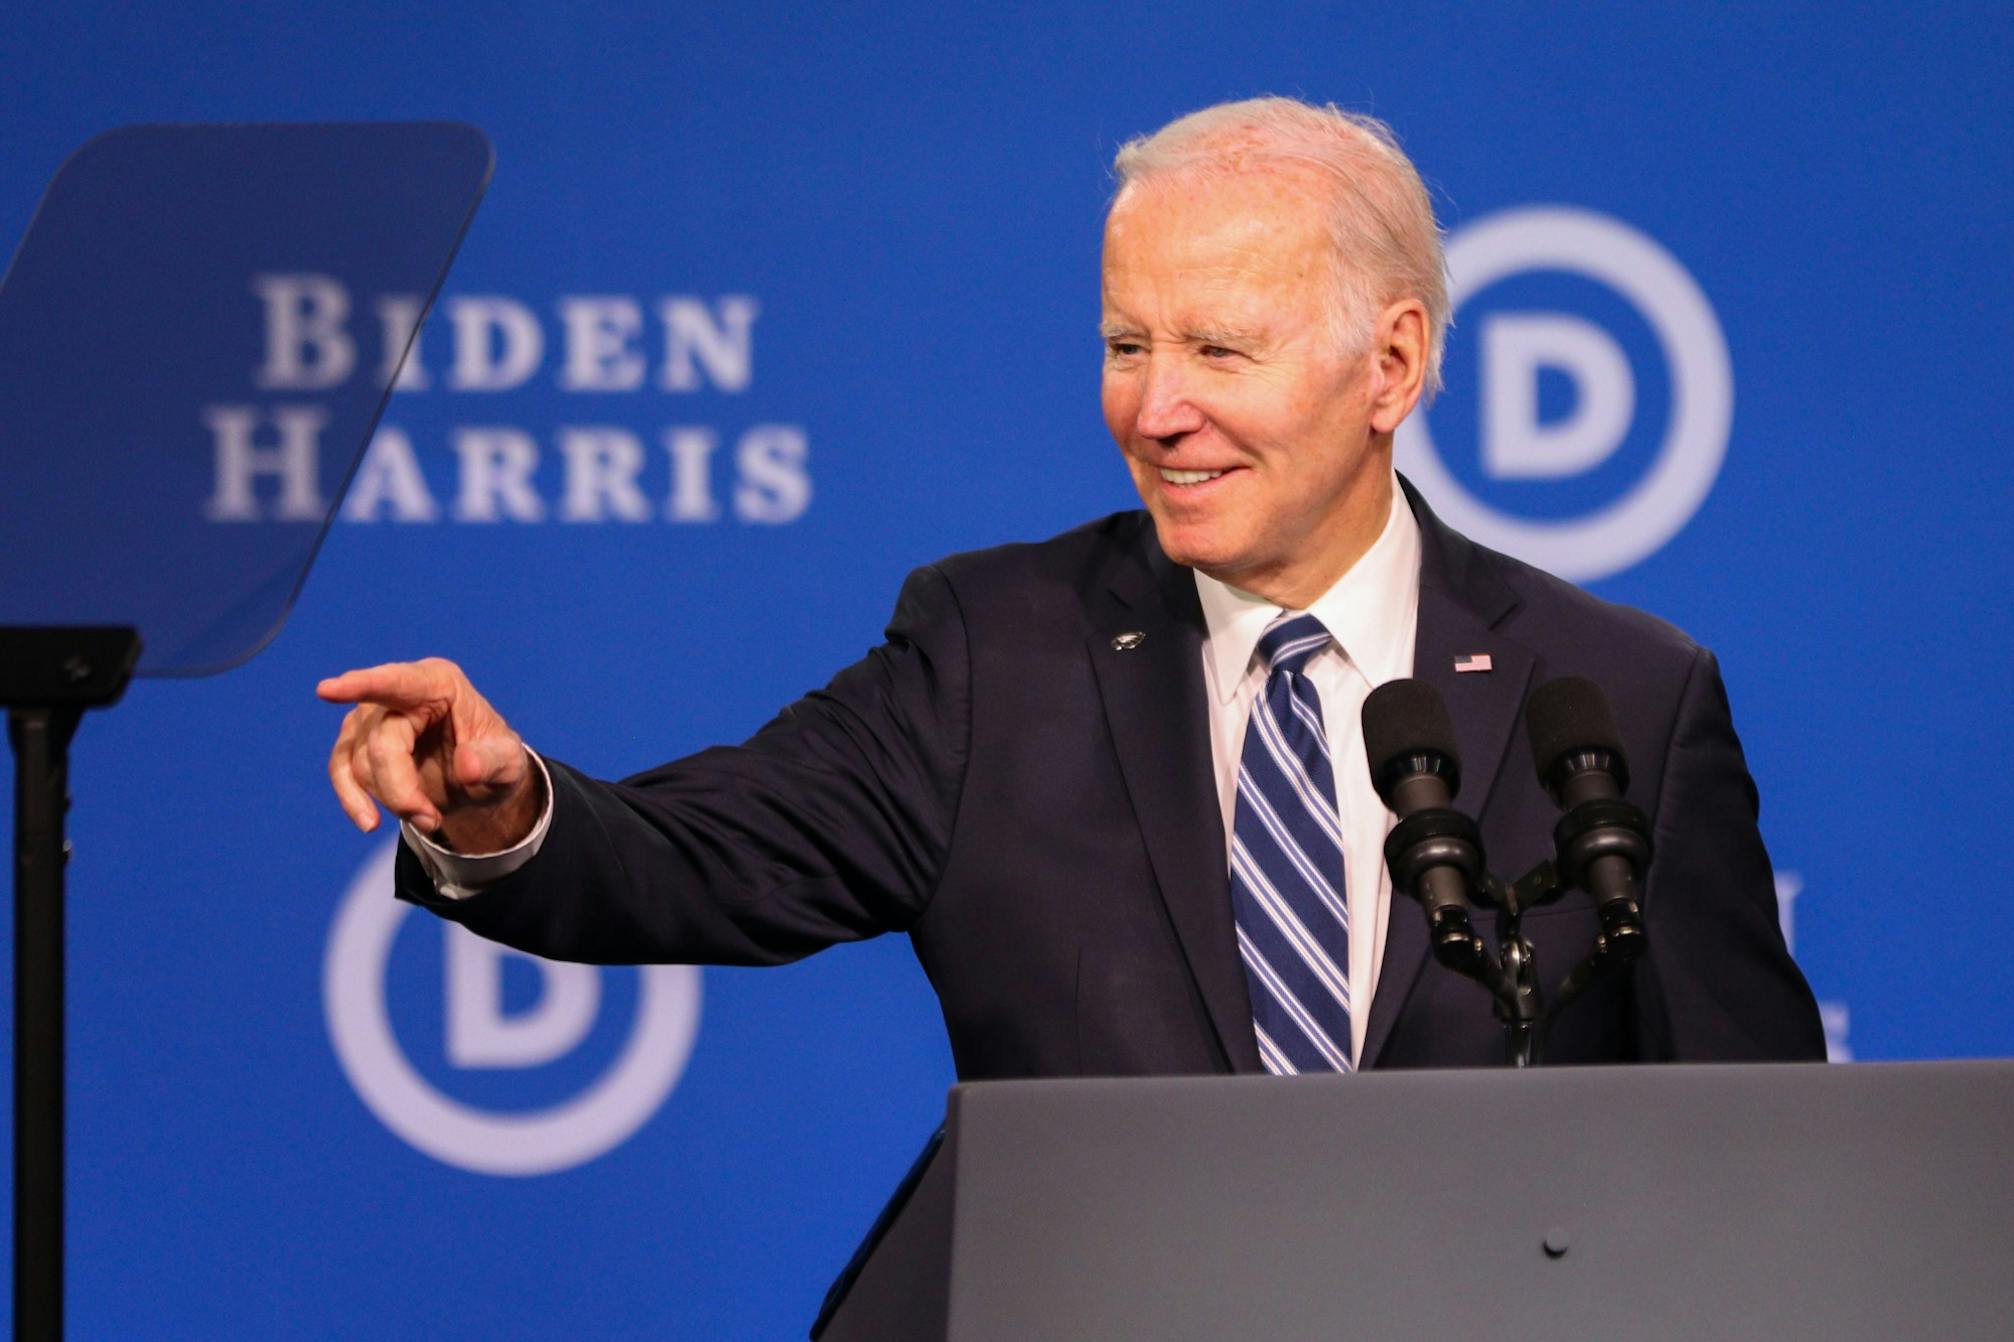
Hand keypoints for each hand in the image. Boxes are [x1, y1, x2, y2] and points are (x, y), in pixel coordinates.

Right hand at [317, 657, 539, 852]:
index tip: (327, 690)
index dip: (363, 686)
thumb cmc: (494, 760)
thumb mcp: (510, 763)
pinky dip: (352, 799)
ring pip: (360, 763)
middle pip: (381, 744)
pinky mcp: (357, 741)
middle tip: (432, 821)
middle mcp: (400, 692)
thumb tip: (467, 768)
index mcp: (439, 683)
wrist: (478, 781)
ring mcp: (373, 715)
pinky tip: (368, 822)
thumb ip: (493, 761)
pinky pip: (341, 770)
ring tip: (429, 818)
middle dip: (402, 790)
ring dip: (392, 800)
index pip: (398, 683)